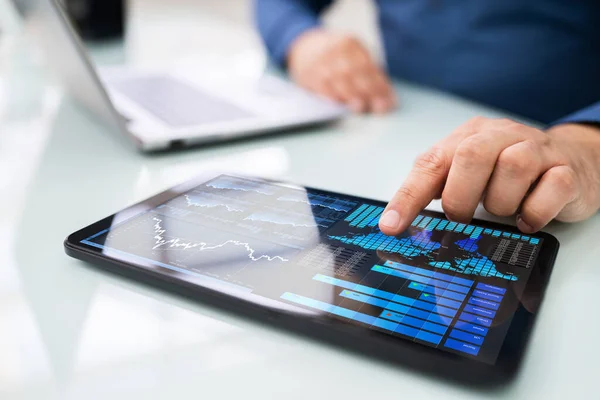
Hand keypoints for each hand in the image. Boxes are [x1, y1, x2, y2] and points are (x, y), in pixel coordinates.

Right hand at [287, 29, 395, 113]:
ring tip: (360, 107)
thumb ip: (368, 72)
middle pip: (355, 72)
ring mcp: (321, 61)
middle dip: (369, 91)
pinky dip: (331, 95)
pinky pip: (321, 85)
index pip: (369, 67)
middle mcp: (336, 49)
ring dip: (351, 95)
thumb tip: (388, 97)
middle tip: (378, 107)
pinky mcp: (309, 73)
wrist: (302, 47)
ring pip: (339, 79)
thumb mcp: (350, 54)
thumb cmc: (334, 57)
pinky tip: (339, 103)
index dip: (380, 85)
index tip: (389, 102)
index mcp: (351, 44)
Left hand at [379, 117, 599, 234]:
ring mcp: (538, 149)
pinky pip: (551, 189)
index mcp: (469, 136)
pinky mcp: (567, 170)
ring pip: (513, 168)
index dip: (408, 196)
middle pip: (472, 155)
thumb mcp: (469, 173)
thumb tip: (401, 220)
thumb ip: (439, 187)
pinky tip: (527, 218)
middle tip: (462, 216)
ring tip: (503, 210)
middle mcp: (502, 135)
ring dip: (501, 202)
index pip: (431, 163)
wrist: (572, 158)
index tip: (392, 226)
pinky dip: (534, 212)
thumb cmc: (508, 170)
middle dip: (460, 196)